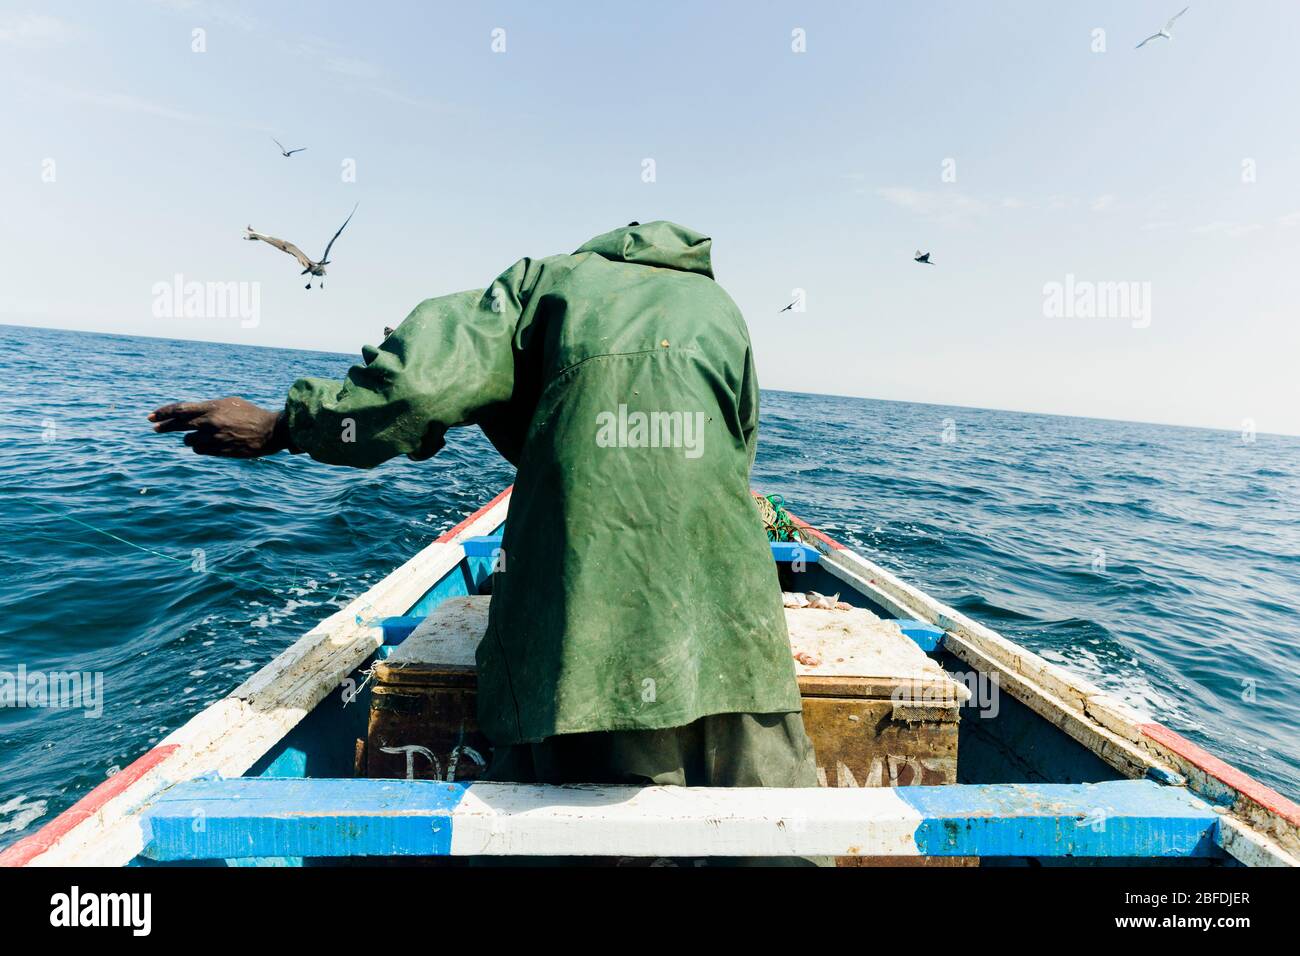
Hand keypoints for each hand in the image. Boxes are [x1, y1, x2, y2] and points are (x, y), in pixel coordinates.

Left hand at [148, 397, 287, 457]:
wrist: (271, 430)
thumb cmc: (250, 414)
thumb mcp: (229, 403)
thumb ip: (208, 408)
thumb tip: (189, 414)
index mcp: (212, 407)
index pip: (180, 409)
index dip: (163, 412)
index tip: (151, 416)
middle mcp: (210, 422)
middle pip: (179, 425)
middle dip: (164, 426)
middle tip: (154, 427)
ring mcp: (214, 438)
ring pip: (188, 441)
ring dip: (190, 438)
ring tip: (202, 436)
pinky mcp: (219, 451)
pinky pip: (199, 450)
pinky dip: (200, 447)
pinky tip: (209, 444)